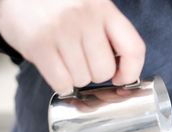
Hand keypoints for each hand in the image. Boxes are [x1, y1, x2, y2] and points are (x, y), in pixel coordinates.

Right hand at [0, 0, 144, 94]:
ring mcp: (61, 29)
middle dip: (95, 74)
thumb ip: (108, 34)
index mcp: (104, 8)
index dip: (131, 71)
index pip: (133, 49)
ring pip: (83, 79)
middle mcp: (85, 16)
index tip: (121, 78)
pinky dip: (61, 84)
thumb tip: (123, 72)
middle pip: (104, 71)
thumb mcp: (91, 10)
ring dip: (75, 78)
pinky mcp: (38, 43)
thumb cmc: (58, 8)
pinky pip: (62, 83)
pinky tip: (55, 69)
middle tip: (83, 62)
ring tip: (64, 58)